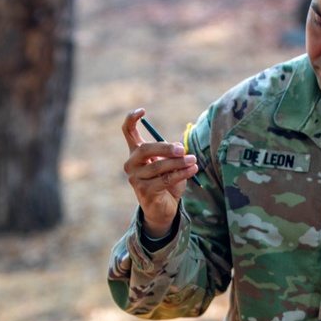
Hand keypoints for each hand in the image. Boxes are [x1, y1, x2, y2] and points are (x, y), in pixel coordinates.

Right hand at [122, 108, 196, 237]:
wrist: (163, 209)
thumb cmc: (167, 183)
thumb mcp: (172, 164)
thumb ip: (173, 153)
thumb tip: (178, 146)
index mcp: (136, 152)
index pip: (128, 132)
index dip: (132, 119)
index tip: (142, 111)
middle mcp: (131, 163)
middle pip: (145, 149)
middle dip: (165, 148)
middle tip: (182, 150)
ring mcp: (135, 177)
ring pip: (158, 166)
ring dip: (178, 163)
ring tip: (193, 160)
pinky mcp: (143, 190)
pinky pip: (165, 179)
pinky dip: (181, 174)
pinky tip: (192, 170)